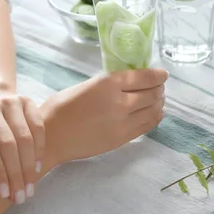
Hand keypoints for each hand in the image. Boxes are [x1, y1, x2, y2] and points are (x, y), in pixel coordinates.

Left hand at [0, 93, 44, 203]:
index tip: (3, 194)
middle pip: (7, 144)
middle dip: (15, 174)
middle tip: (20, 196)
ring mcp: (9, 102)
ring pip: (24, 137)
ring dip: (29, 166)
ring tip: (30, 187)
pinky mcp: (26, 101)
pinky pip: (37, 127)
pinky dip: (39, 149)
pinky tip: (38, 168)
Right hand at [41, 68, 168, 165]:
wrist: (51, 137)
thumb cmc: (60, 107)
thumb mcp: (86, 85)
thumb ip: (109, 84)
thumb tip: (128, 84)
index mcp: (108, 83)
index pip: (144, 77)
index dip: (158, 75)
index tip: (163, 74)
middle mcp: (120, 102)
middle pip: (152, 94)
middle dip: (158, 89)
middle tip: (159, 87)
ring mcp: (123, 122)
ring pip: (152, 110)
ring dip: (159, 103)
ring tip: (158, 99)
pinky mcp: (122, 139)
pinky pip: (146, 126)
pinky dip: (155, 118)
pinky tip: (156, 114)